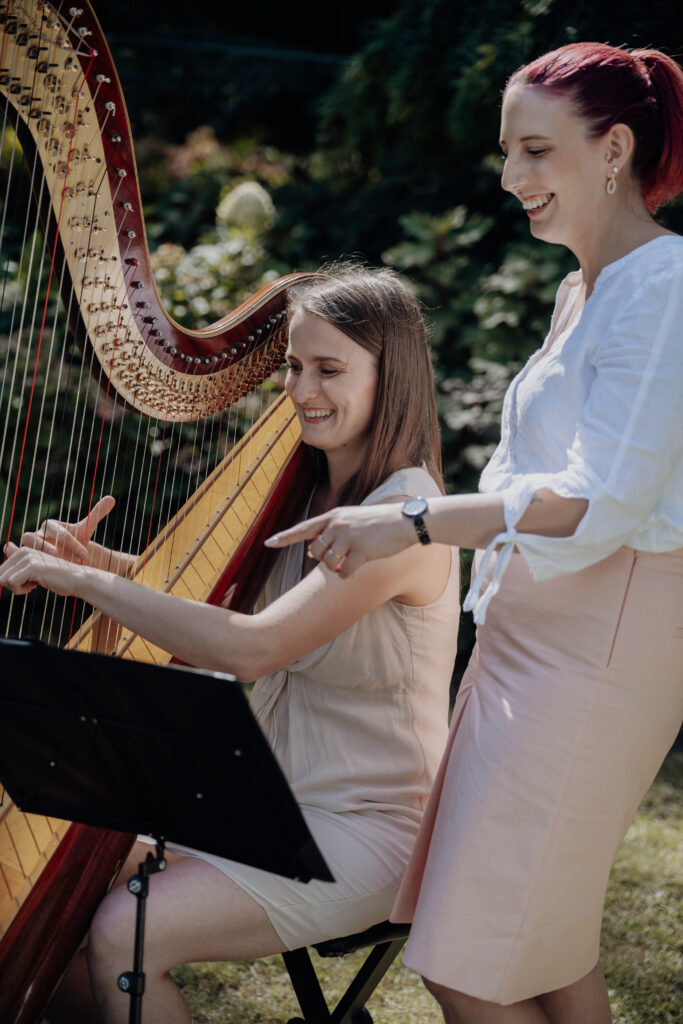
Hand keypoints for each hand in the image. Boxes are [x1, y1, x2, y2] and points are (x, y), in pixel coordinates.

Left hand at [0, 543, 85, 596]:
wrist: (78, 579)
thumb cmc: (58, 579)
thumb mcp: (34, 574)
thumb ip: (18, 570)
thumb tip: (4, 557)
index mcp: (23, 551)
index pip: (2, 571)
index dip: (13, 582)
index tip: (29, 582)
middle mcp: (24, 550)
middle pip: (0, 575)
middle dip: (12, 586)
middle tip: (31, 585)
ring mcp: (27, 557)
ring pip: (3, 579)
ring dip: (17, 588)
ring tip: (34, 585)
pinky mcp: (32, 566)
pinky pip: (11, 583)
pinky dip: (20, 591)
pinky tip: (36, 586)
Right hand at [18, 495, 114, 563]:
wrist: (67, 557)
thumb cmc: (76, 543)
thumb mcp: (86, 530)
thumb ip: (96, 513)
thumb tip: (111, 498)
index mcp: (51, 525)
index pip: (59, 531)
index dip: (72, 542)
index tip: (84, 553)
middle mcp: (37, 534)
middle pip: (35, 536)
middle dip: (46, 545)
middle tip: (58, 554)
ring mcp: (30, 546)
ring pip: (25, 545)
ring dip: (34, 552)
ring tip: (48, 560)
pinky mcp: (26, 558)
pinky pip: (17, 555)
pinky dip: (20, 558)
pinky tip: (30, 566)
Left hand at [264, 503, 415, 577]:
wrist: (407, 521)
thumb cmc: (379, 523)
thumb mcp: (352, 520)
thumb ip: (331, 532)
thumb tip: (311, 550)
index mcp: (333, 516)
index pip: (303, 528)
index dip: (284, 538)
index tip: (267, 543)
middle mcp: (337, 524)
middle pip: (315, 553)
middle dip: (325, 560)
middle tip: (344, 556)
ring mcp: (349, 537)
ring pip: (329, 564)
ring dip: (338, 568)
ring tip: (353, 559)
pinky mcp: (362, 551)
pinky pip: (344, 573)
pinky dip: (350, 575)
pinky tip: (361, 566)